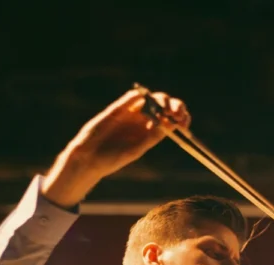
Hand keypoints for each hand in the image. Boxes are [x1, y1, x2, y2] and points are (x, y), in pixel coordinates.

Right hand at [43, 89, 189, 204]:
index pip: (170, 118)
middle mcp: (142, 119)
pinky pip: (129, 99)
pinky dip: (139, 97)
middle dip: (174, 106)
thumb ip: (152, 137)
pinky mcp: (116, 109)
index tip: (184, 121)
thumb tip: (171, 125)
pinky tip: (145, 100)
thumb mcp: (136, 150)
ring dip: (160, 100)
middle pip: (163, 106)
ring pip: (150, 98)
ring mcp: (130, 113)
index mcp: (151, 131)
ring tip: (165, 109)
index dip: (180, 117)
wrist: (89, 159)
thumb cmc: (112, 159)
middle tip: (177, 114)